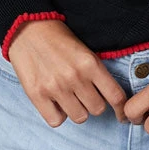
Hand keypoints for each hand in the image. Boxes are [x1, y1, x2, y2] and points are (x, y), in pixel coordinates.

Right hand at [8, 19, 129, 127]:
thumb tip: (111, 96)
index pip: (115, 96)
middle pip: (98, 109)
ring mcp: (55, 88)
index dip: (122, 108)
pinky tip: (55, 102)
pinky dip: (58, 114)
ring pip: (80, 117)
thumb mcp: (85, 50)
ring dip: (78, 109)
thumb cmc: (58, 38)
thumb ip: (97, 71)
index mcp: (90, 63)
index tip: (121, 114)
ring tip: (70, 96)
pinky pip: (57, 121)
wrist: (27, 28)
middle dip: (95, 103)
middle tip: (86, 94)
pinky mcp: (37, 95)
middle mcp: (75, 77)